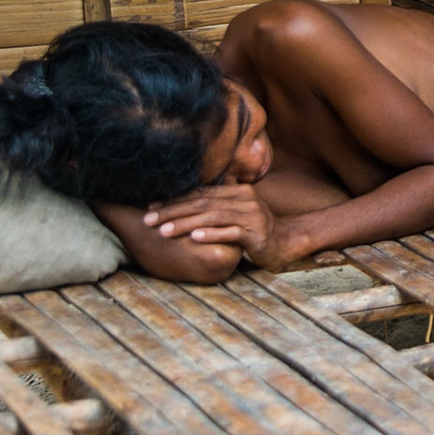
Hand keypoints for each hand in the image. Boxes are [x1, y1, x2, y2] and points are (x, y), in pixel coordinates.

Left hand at [145, 184, 292, 270]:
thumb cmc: (253, 229)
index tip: (151, 208)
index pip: (201, 193)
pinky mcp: (256, 233)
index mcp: (237, 191)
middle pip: (203, 203)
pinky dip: (211, 234)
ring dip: (185, 224)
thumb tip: (186, 198)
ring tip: (164, 231)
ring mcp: (251, 215)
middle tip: (149, 220)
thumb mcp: (236, 213)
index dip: (174, 200)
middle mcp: (244, 199)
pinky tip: (194, 238)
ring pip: (213, 217)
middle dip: (173, 211)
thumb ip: (217, 204)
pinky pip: (230, 232)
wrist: (284, 243)